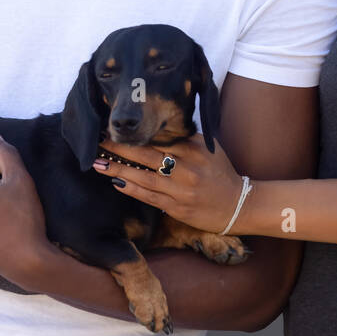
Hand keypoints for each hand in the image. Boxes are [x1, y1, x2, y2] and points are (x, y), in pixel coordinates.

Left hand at [92, 134, 244, 233]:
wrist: (238, 205)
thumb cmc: (221, 174)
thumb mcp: (208, 149)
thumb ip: (185, 139)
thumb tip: (155, 130)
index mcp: (194, 148)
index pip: (159, 137)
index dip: (136, 134)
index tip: (115, 128)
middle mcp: (187, 167)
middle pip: (146, 155)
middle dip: (120, 148)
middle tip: (98, 142)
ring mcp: (182, 189)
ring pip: (144, 177)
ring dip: (118, 170)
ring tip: (98, 164)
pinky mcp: (178, 207)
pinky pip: (150, 197)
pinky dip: (131, 189)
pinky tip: (116, 182)